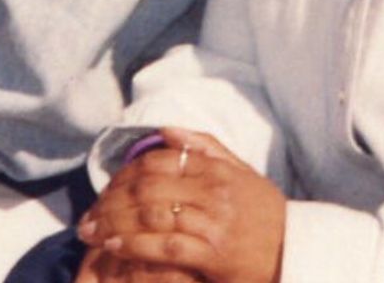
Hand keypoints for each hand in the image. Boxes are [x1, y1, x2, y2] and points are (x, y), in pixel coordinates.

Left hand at [78, 127, 284, 282]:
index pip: (157, 161)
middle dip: (111, 200)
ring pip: (151, 213)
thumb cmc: (264, 213)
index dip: (123, 174)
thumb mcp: (240, 171)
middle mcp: (212, 190)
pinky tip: (113, 247)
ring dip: (114, 223)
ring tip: (90, 232)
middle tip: (87, 216)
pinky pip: (164, 245)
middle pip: (147, 186)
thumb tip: (166, 129)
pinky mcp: (212, 253)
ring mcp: (212, 221)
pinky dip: (134, 245)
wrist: (296, 252)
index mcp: (215, 168)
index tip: (103, 189)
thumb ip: (204, 146)